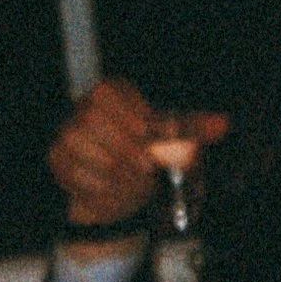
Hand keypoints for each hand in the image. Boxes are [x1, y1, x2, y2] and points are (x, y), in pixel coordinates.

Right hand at [48, 80, 229, 235]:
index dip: (136, 123)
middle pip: (99, 124)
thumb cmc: (143, 155)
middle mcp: (84, 106)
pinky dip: (102, 189)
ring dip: (118, 175)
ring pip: (90, 153)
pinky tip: (114, 190)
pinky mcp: (57, 158)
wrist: (117, 189)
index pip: (117, 99)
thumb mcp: (170, 140)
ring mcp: (67, 132)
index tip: (150, 142)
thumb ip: (191, 130)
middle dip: (128, 153)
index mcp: (112, 91)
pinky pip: (78, 175)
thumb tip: (223, 123)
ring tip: (134, 183)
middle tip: (146, 170)